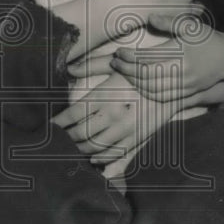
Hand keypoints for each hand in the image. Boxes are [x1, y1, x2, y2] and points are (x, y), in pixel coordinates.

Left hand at [51, 73, 180, 166]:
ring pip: (96, 147)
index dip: (59, 123)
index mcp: (105, 95)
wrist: (174, 84)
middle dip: (67, 139)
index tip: (50, 125)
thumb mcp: (117, 64)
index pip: (73, 114)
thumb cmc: (142, 71)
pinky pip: (115, 154)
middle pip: (81, 135)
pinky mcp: (139, 138)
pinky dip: (101, 159)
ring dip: (81, 150)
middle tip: (58, 139)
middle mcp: (114, 114)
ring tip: (72, 148)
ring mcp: (126, 129)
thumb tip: (69, 68)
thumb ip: (92, 65)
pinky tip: (93, 159)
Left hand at [111, 18, 223, 100]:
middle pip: (147, 74)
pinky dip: (147, 92)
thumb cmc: (206, 39)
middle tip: (115, 62)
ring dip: (134, 81)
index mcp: (181, 52)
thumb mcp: (191, 26)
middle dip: (127, 69)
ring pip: (152, 88)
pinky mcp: (187, 93)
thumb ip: (170, 22)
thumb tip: (150, 18)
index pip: (148, 57)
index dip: (129, 56)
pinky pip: (162, 97)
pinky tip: (138, 84)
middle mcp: (182, 71)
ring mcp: (185, 85)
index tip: (118, 52)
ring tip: (123, 72)